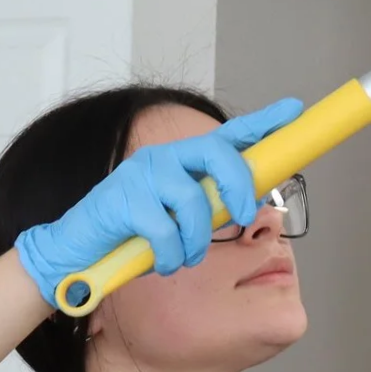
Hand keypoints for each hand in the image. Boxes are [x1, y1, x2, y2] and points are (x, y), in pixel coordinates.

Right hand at [11, 98, 303, 303]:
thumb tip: (250, 205)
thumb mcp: (180, 218)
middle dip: (239, 187)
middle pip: (218, 155)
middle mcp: (164, 158)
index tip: (293, 109)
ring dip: (196, 240)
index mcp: (182, 161)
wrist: (77, 251)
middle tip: (243, 216)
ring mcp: (141, 175)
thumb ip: (210, 205)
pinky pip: (165, 231)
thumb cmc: (134, 235)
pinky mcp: (123, 200)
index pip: (228, 135)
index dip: (263, 123)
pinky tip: (162, 262)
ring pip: (193, 202)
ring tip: (185, 256)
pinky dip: (170, 256)